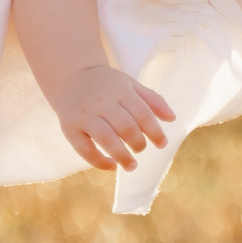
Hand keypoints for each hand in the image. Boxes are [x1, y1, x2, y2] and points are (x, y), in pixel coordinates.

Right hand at [51, 65, 176, 170]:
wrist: (70, 77)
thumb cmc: (106, 84)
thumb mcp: (129, 84)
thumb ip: (151, 100)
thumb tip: (172, 118)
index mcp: (120, 90)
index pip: (142, 113)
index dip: (155, 131)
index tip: (162, 144)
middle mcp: (102, 101)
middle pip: (125, 126)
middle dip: (138, 143)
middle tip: (141, 150)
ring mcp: (85, 114)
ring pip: (106, 138)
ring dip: (122, 155)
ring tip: (131, 165)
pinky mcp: (70, 127)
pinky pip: (84, 149)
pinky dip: (99, 161)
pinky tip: (112, 165)